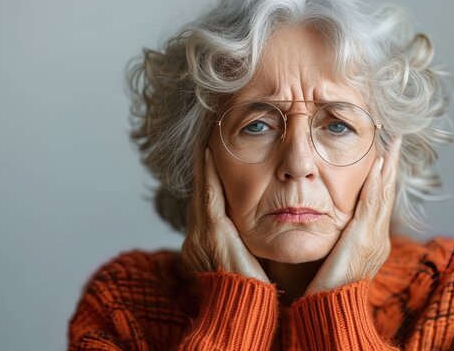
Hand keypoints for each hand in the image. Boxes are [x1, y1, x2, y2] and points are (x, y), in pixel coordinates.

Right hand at [181, 148, 269, 282]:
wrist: (246, 309)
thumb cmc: (254, 291)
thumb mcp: (246, 263)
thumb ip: (243, 244)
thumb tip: (258, 229)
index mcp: (202, 249)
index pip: (205, 209)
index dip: (207, 184)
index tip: (211, 160)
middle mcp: (195, 241)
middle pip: (200, 198)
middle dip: (202, 172)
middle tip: (206, 145)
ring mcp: (200, 237)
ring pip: (201, 193)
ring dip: (203, 167)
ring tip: (207, 144)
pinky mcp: (211, 233)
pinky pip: (208, 195)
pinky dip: (207, 173)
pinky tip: (208, 152)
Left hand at [305, 137, 401, 293]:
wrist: (327, 310)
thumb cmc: (320, 287)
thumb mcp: (328, 257)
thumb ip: (329, 238)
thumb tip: (317, 220)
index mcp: (369, 242)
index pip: (376, 203)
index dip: (380, 179)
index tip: (381, 155)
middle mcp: (378, 239)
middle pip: (386, 195)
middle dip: (390, 167)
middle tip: (392, 141)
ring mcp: (375, 239)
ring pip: (383, 195)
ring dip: (387, 168)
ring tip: (389, 145)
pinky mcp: (365, 240)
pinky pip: (373, 204)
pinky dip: (377, 183)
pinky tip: (378, 164)